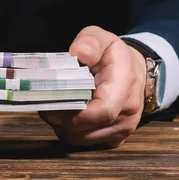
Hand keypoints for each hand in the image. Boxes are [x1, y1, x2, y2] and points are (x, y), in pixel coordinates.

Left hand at [39, 26, 146, 147]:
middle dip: (59, 118)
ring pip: (81, 138)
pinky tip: (67, 114)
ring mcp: (124, 128)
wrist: (134, 70)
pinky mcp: (115, 138)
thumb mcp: (102, 37)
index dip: (72, 111)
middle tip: (44, 101)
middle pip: (85, 128)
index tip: (50, 101)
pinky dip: (71, 131)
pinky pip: (86, 142)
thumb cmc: (113, 55)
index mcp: (125, 84)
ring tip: (55, 106)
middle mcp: (128, 111)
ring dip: (62, 125)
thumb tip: (79, 53)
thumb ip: (90, 42)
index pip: (102, 110)